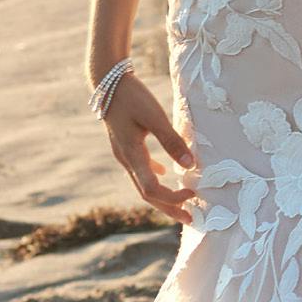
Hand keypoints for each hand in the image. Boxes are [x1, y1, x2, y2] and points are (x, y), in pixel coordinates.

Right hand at [98, 73, 201, 224]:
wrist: (107, 81)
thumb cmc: (132, 97)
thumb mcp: (154, 116)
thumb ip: (171, 141)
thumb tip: (190, 165)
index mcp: (131, 155)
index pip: (152, 189)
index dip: (173, 197)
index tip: (194, 193)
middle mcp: (125, 159)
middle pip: (146, 194)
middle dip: (169, 208)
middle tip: (190, 219)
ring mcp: (123, 153)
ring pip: (143, 183)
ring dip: (162, 196)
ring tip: (181, 203)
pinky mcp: (126, 145)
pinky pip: (140, 169)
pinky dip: (154, 176)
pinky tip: (164, 173)